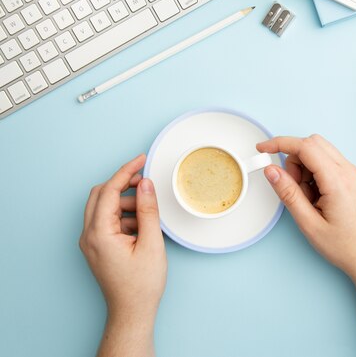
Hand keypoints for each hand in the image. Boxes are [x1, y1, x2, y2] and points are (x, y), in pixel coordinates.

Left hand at [80, 154, 166, 323]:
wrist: (132, 311)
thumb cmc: (141, 284)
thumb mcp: (151, 243)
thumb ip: (147, 210)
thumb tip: (145, 184)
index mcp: (99, 233)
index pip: (110, 190)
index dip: (126, 171)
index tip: (141, 159)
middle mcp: (89, 235)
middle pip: (101, 194)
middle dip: (124, 184)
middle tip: (145, 181)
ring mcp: (91, 241)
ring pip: (104, 206)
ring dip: (125, 202)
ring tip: (148, 213)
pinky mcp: (98, 247)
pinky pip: (107, 220)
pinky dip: (123, 215)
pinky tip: (141, 226)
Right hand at [257, 135, 355, 281]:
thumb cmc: (346, 247)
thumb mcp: (309, 224)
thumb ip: (288, 194)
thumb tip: (272, 171)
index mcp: (339, 181)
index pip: (305, 146)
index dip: (280, 144)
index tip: (263, 148)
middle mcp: (350, 172)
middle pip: (313, 144)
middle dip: (294, 158)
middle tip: (290, 186)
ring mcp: (354, 174)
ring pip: (321, 152)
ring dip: (305, 167)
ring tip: (306, 198)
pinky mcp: (354, 179)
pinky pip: (330, 163)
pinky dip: (315, 173)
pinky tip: (316, 197)